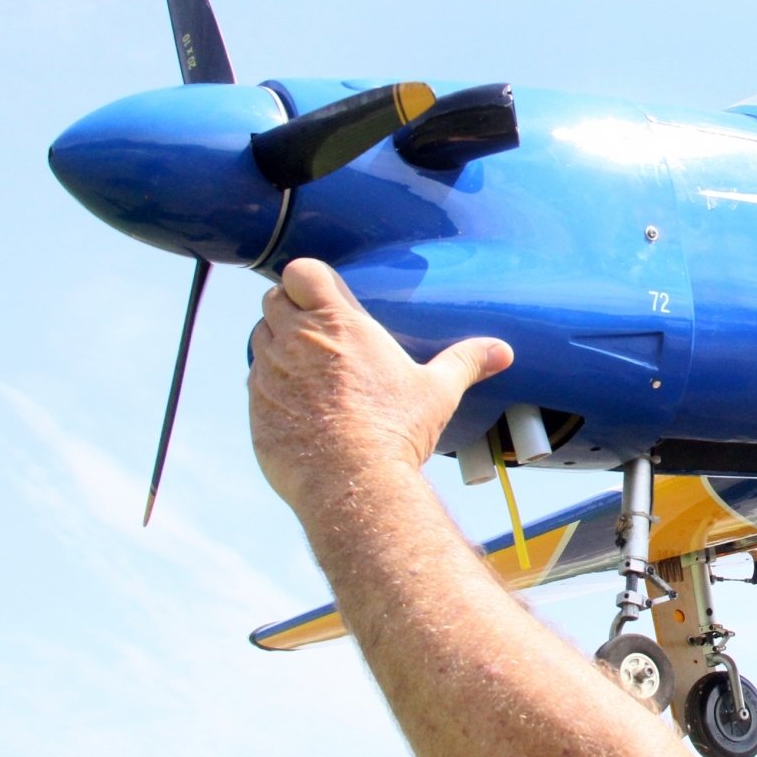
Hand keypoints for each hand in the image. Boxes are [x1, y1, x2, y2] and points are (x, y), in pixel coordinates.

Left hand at [249, 258, 513, 511]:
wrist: (353, 485)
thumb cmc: (395, 431)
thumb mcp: (437, 392)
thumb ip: (465, 362)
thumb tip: (502, 351)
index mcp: (338, 324)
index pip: (301, 271)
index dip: (307, 279)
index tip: (323, 295)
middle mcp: (296, 341)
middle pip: (274, 300)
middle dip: (290, 309)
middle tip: (317, 333)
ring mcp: (270, 374)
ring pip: (260, 339)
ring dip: (277, 346)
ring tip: (307, 369)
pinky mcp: (256, 410)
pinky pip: (255, 385)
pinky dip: (272, 388)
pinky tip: (300, 408)